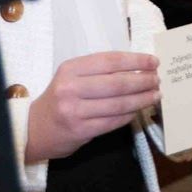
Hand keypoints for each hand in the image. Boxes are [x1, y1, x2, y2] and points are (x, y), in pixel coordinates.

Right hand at [23, 51, 159, 162]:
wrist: (34, 129)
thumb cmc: (58, 99)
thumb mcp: (70, 78)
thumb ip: (96, 72)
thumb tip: (135, 68)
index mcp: (70, 69)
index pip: (109, 61)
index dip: (135, 61)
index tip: (153, 62)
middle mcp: (71, 88)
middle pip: (116, 83)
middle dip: (142, 81)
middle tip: (157, 80)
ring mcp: (75, 111)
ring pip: (118, 104)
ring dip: (141, 99)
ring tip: (155, 95)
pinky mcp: (80, 131)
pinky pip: (113, 122)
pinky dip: (129, 115)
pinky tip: (138, 111)